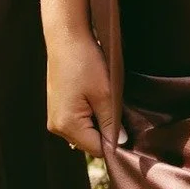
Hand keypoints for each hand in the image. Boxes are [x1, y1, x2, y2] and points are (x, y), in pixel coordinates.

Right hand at [46, 29, 119, 156]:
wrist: (66, 39)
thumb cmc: (85, 63)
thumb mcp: (105, 94)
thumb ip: (112, 121)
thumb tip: (120, 142)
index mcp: (67, 125)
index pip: (97, 149)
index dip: (116, 143)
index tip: (134, 133)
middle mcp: (57, 126)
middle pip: (90, 142)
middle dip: (108, 133)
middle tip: (126, 116)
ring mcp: (55, 118)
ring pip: (85, 132)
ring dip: (100, 124)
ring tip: (112, 104)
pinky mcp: (58, 108)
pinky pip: (78, 122)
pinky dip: (92, 116)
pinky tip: (101, 102)